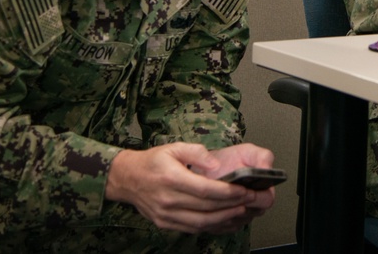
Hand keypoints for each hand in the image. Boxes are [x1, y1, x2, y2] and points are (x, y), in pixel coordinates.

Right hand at [105, 142, 276, 233]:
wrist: (126, 179)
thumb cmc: (153, 161)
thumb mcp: (173, 147)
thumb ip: (196, 153)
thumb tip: (215, 165)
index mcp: (171, 178)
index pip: (205, 190)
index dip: (228, 192)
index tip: (245, 190)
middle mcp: (168, 200)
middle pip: (206, 208)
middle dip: (232, 206)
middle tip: (250, 201)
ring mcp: (166, 215)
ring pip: (201, 223)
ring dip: (225, 219)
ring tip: (242, 212)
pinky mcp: (166, 224)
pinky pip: (193, 229)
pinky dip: (212, 227)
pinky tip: (225, 221)